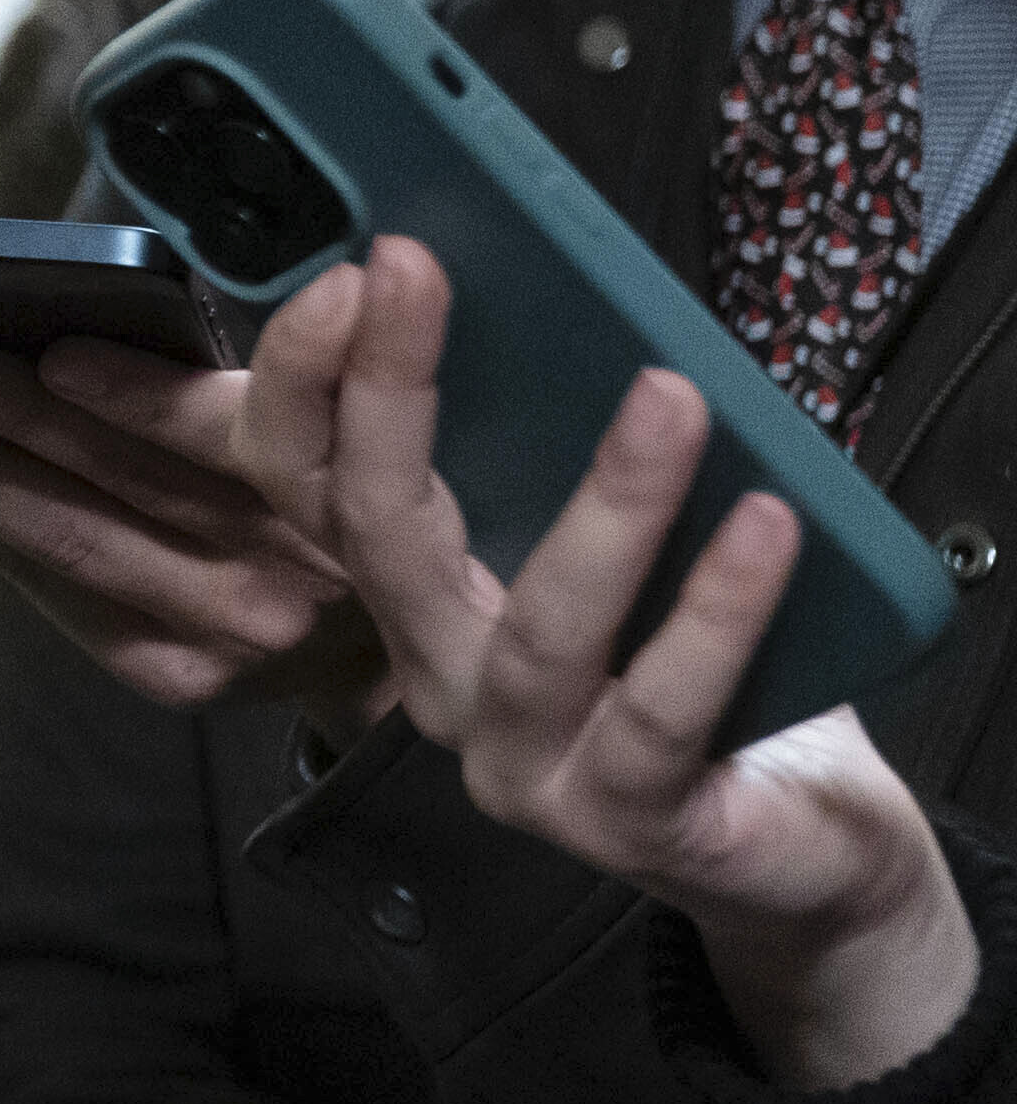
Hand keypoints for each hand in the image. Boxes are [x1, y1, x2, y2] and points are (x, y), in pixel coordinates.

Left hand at [0, 295, 386, 723]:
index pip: (252, 427)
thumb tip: (113, 297)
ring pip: (69, 536)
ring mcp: (225, 632)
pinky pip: (57, 585)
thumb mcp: (348, 424)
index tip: (56, 348)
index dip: (149, 391)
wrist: (386, 652)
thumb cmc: (342, 495)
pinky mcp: (172, 673)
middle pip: (122, 479)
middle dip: (3, 410)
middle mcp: (286, 571)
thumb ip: (270, 375)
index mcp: (346, 486)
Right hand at [260, 238, 978, 1088]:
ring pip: (534, 628)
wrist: (796, 837)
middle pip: (374, 535)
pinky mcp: (623, 818)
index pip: (309, 482)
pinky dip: (715, 614)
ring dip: (607, 504)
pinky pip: (662, 712)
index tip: (364, 266)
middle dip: (383, 392)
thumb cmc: (701, 662)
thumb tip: (576, 296)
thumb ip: (564, 449)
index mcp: (416, 598)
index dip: (307, 376)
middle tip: (411, 273)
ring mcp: (521, 760)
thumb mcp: (617, 537)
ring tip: (669, 398)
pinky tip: (763, 530)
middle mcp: (437, 676)